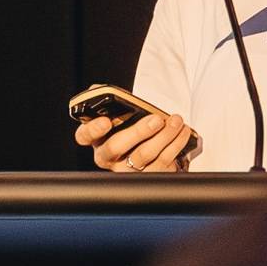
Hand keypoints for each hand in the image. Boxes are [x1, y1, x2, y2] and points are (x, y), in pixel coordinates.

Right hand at [73, 110, 197, 172]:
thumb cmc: (132, 124)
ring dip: (164, 136)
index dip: (93, 130)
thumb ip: (112, 103)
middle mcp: (108, 157)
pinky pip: (162, 162)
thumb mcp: (120, 113)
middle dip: (138, 132)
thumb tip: (103, 89)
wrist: (151, 144)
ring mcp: (127, 170)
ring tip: (176, 121)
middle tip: (156, 120)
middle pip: (116, 147)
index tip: (106, 121)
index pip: (84, 136)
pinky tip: (182, 131)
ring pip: (143, 155)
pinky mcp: (149, 176)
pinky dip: (176, 144)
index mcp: (96, 138)